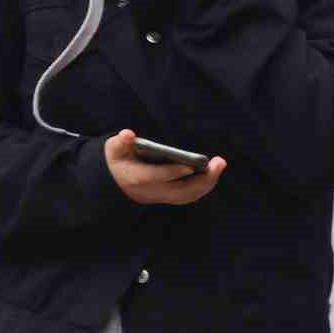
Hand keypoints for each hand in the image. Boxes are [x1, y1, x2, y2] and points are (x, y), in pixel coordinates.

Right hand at [104, 130, 226, 204]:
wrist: (114, 184)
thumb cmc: (118, 160)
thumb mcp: (114, 149)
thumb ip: (121, 141)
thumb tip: (128, 134)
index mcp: (136, 178)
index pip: (156, 177)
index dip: (172, 172)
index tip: (190, 165)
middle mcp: (151, 191)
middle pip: (180, 191)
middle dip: (202, 179)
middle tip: (219, 161)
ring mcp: (161, 197)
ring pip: (187, 196)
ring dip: (207, 183)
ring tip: (219, 165)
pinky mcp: (168, 198)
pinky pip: (189, 196)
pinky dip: (203, 186)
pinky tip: (213, 173)